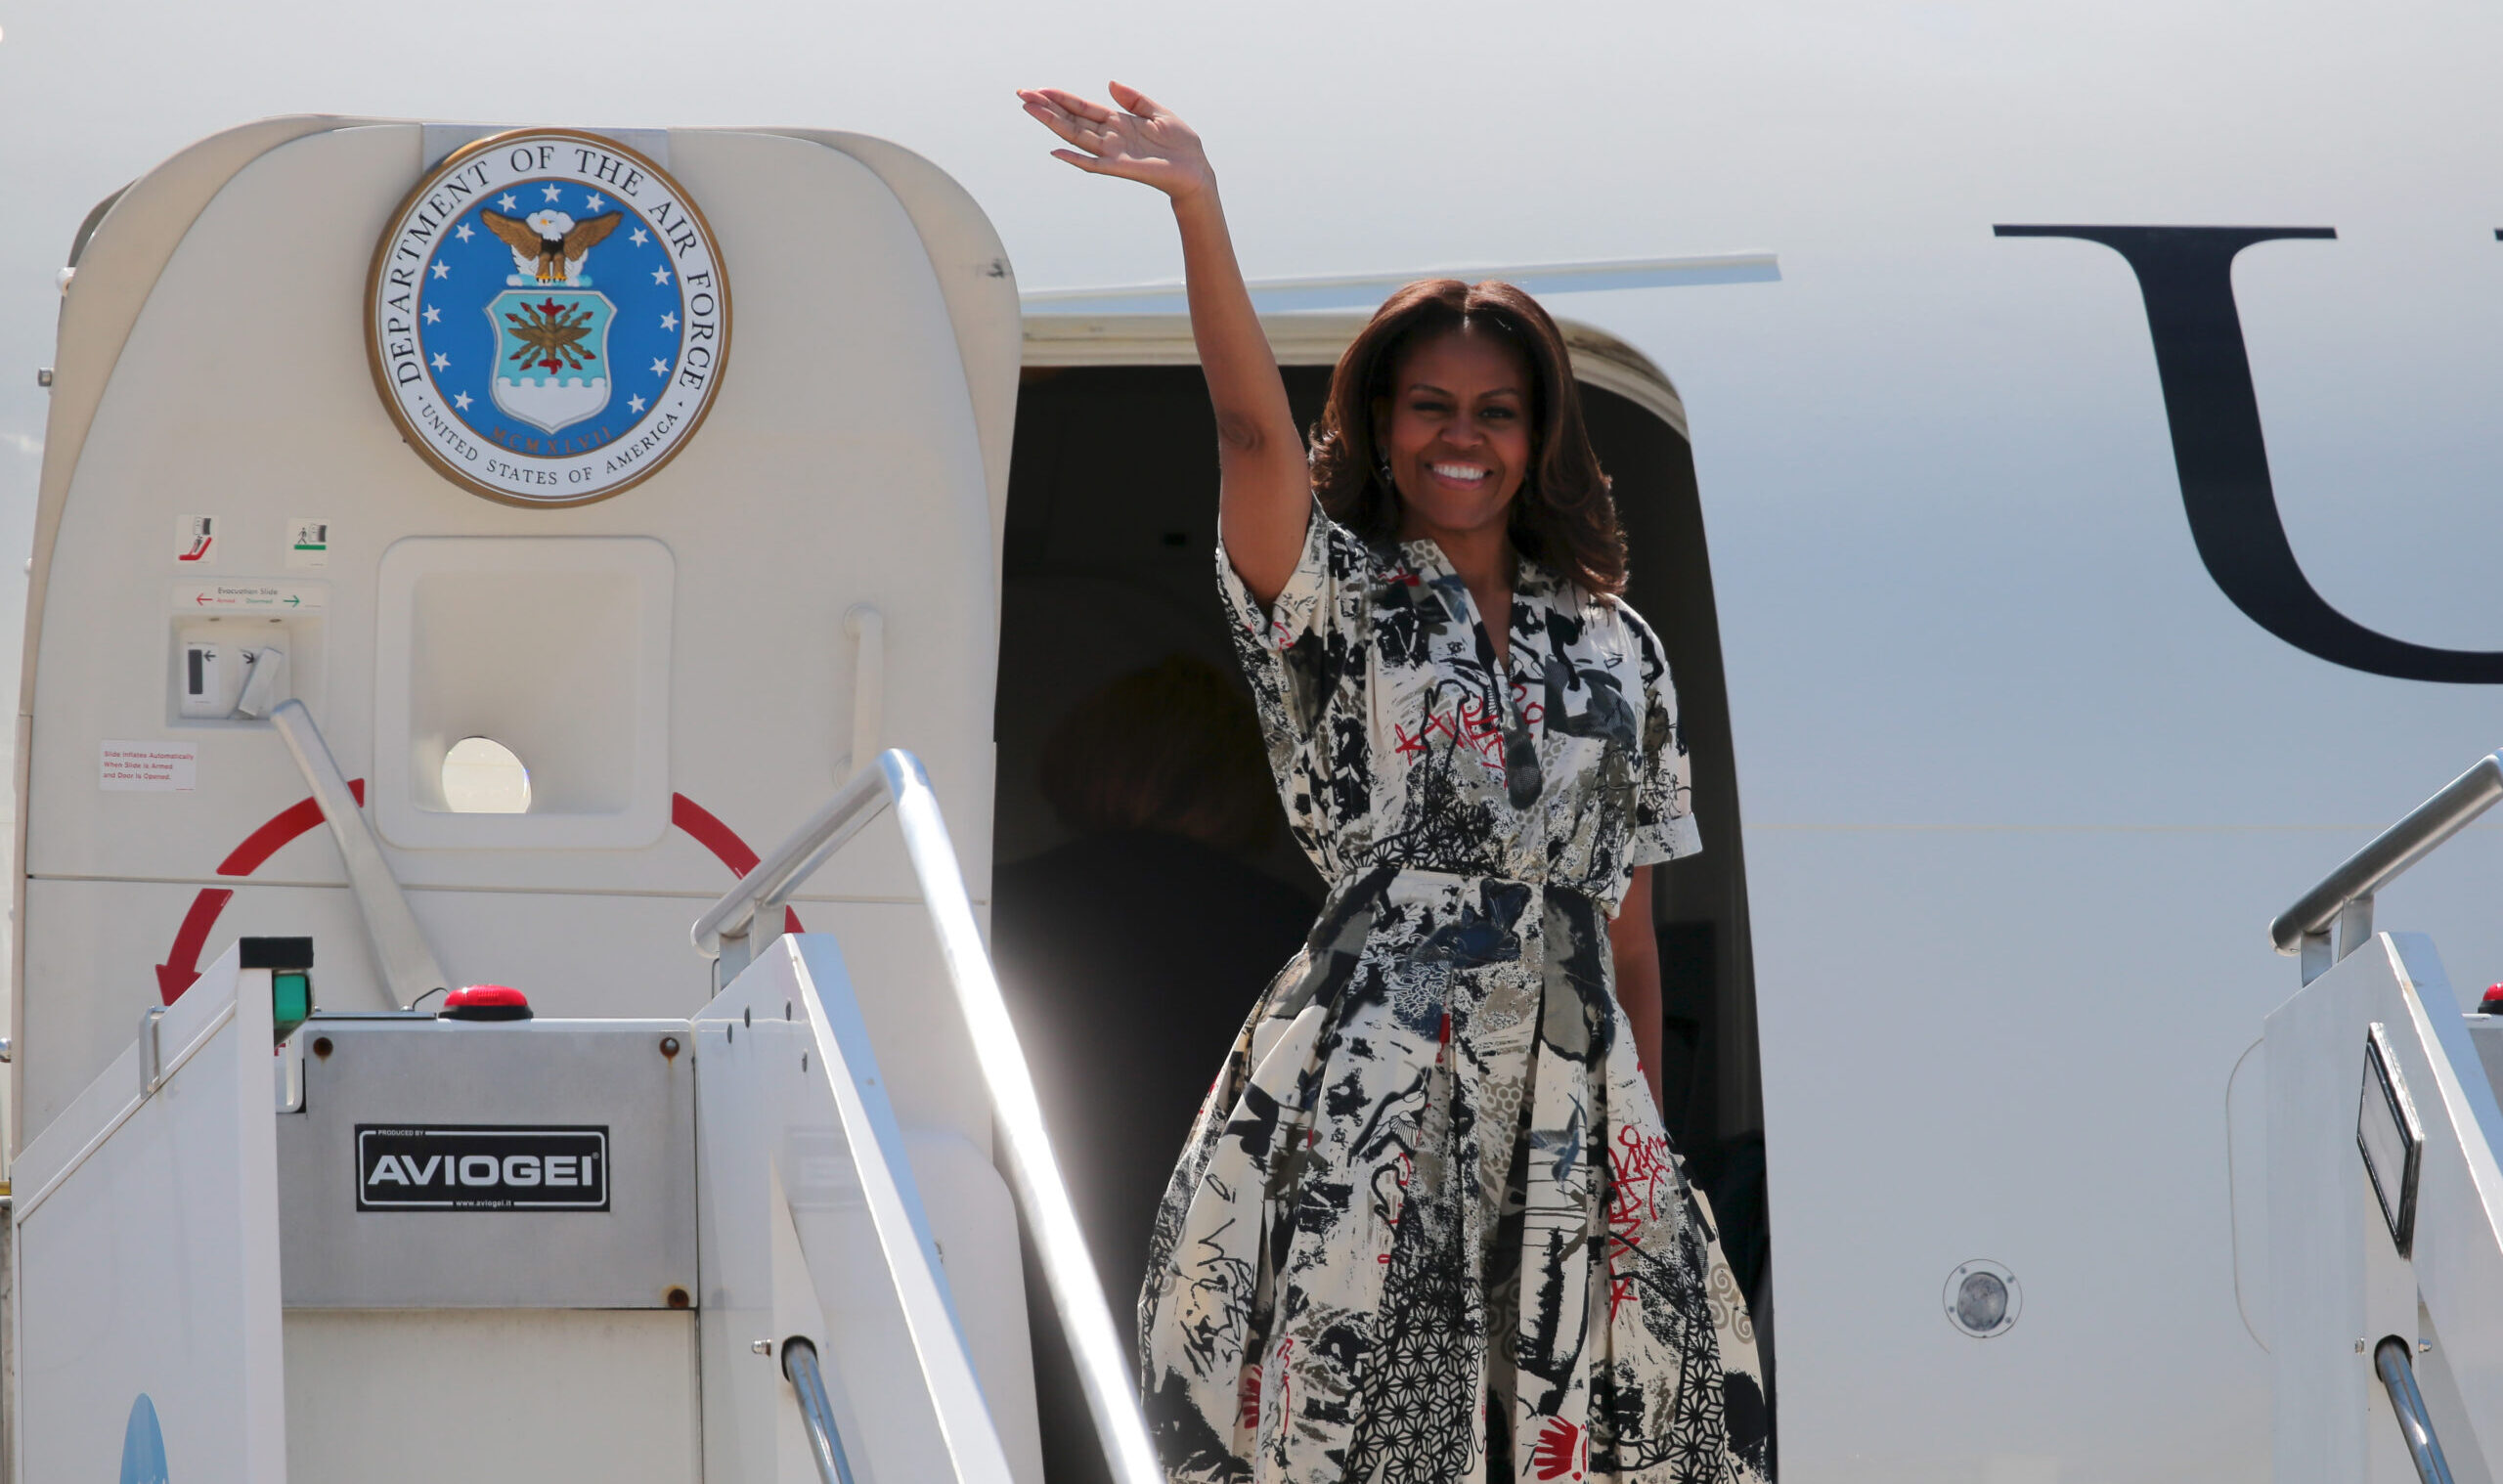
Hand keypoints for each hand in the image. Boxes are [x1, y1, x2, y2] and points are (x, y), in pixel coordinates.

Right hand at [1018, 82, 1213, 202]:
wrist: (1196, 170)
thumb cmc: (1180, 143)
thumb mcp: (1158, 112)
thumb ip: (1134, 99)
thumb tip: (1110, 84)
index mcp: (1118, 122)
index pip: (1083, 108)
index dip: (1061, 98)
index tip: (1039, 89)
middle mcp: (1110, 137)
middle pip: (1072, 120)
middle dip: (1047, 108)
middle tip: (1022, 95)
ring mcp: (1113, 153)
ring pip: (1076, 137)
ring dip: (1053, 124)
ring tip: (1031, 110)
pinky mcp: (1122, 168)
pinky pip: (1094, 164)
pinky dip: (1076, 159)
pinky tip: (1057, 152)